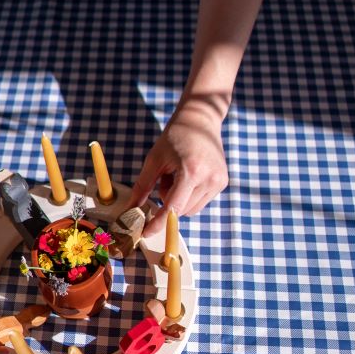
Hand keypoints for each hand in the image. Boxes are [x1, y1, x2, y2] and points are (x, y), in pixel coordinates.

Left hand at [128, 102, 228, 236]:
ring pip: (191, 209)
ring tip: (178, 174)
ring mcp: (219, 181)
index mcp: (191, 171)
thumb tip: (131, 209)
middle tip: (166, 177)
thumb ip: (143, 186)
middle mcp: (209, 179)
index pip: (172, 207)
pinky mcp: (222, 182)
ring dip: (180, 199)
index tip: (146, 233)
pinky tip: (190, 174)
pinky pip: (201, 201)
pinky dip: (190, 194)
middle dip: (168, 201)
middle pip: (181, 210)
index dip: (158, 222)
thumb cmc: (175, 137)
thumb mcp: (154, 160)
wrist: (200, 121)